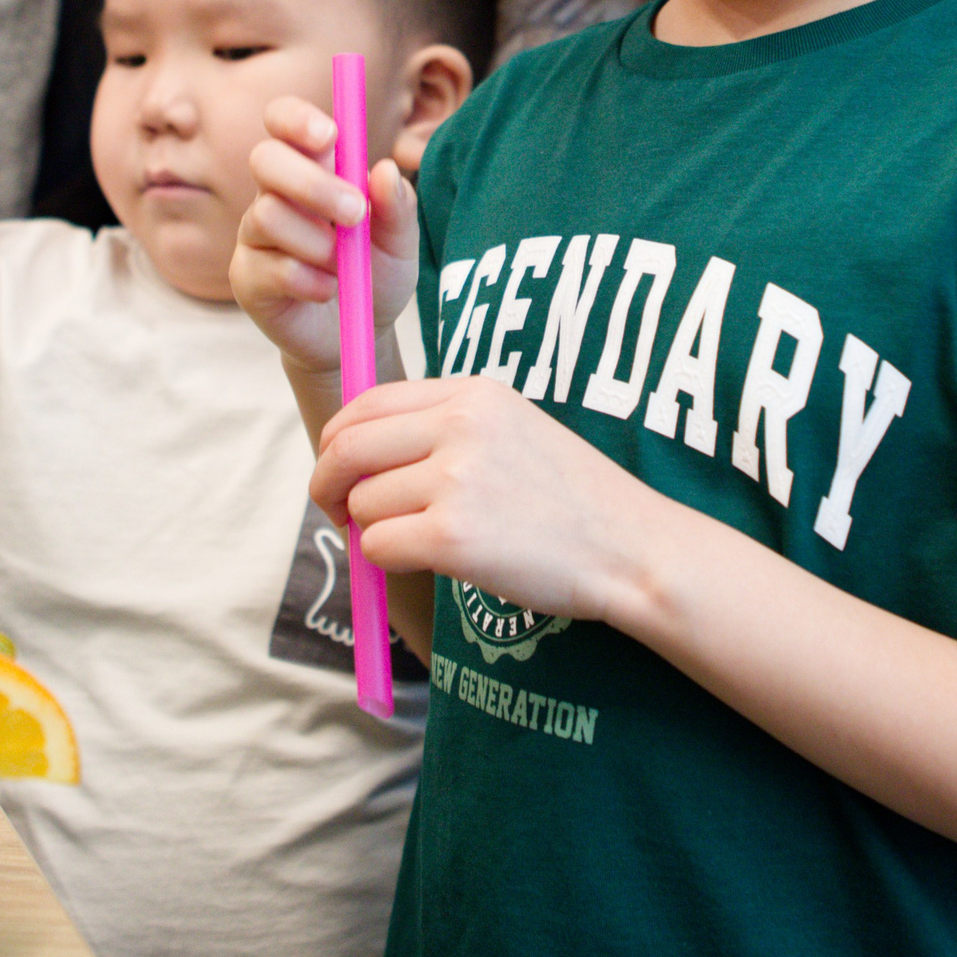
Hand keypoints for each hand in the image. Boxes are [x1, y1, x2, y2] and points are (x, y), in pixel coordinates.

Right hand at [232, 95, 417, 374]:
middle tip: (355, 215)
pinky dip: (308, 280)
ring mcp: (255, 236)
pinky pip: (268, 266)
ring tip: (342, 267)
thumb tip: (384, 171)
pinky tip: (326, 290)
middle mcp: (275, 194)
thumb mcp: (400, 242)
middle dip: (312, 183)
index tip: (329, 136)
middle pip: (265, 159)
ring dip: (317, 243)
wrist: (359, 338)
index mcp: (312, 169)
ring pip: (267, 215)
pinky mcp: (246, 277)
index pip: (283, 122)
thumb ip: (398, 206)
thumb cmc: (375, 276)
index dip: (296, 118)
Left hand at [313, 375, 653, 623]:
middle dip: (326, 484)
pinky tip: (429, 563)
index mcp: (472, 393)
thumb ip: (443, 427)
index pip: (367, 402)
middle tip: (334, 512)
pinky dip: (388, 562)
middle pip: (347, 449)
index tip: (337, 468)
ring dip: (375, 531)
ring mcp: (455, 480)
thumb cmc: (572, 499)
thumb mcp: (512, 429)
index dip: (337, 439)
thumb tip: (359, 453)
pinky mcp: (451, 537)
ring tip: (420, 541)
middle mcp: (460, 426)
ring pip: (361, 504)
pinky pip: (378, 547)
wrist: (630, 548)